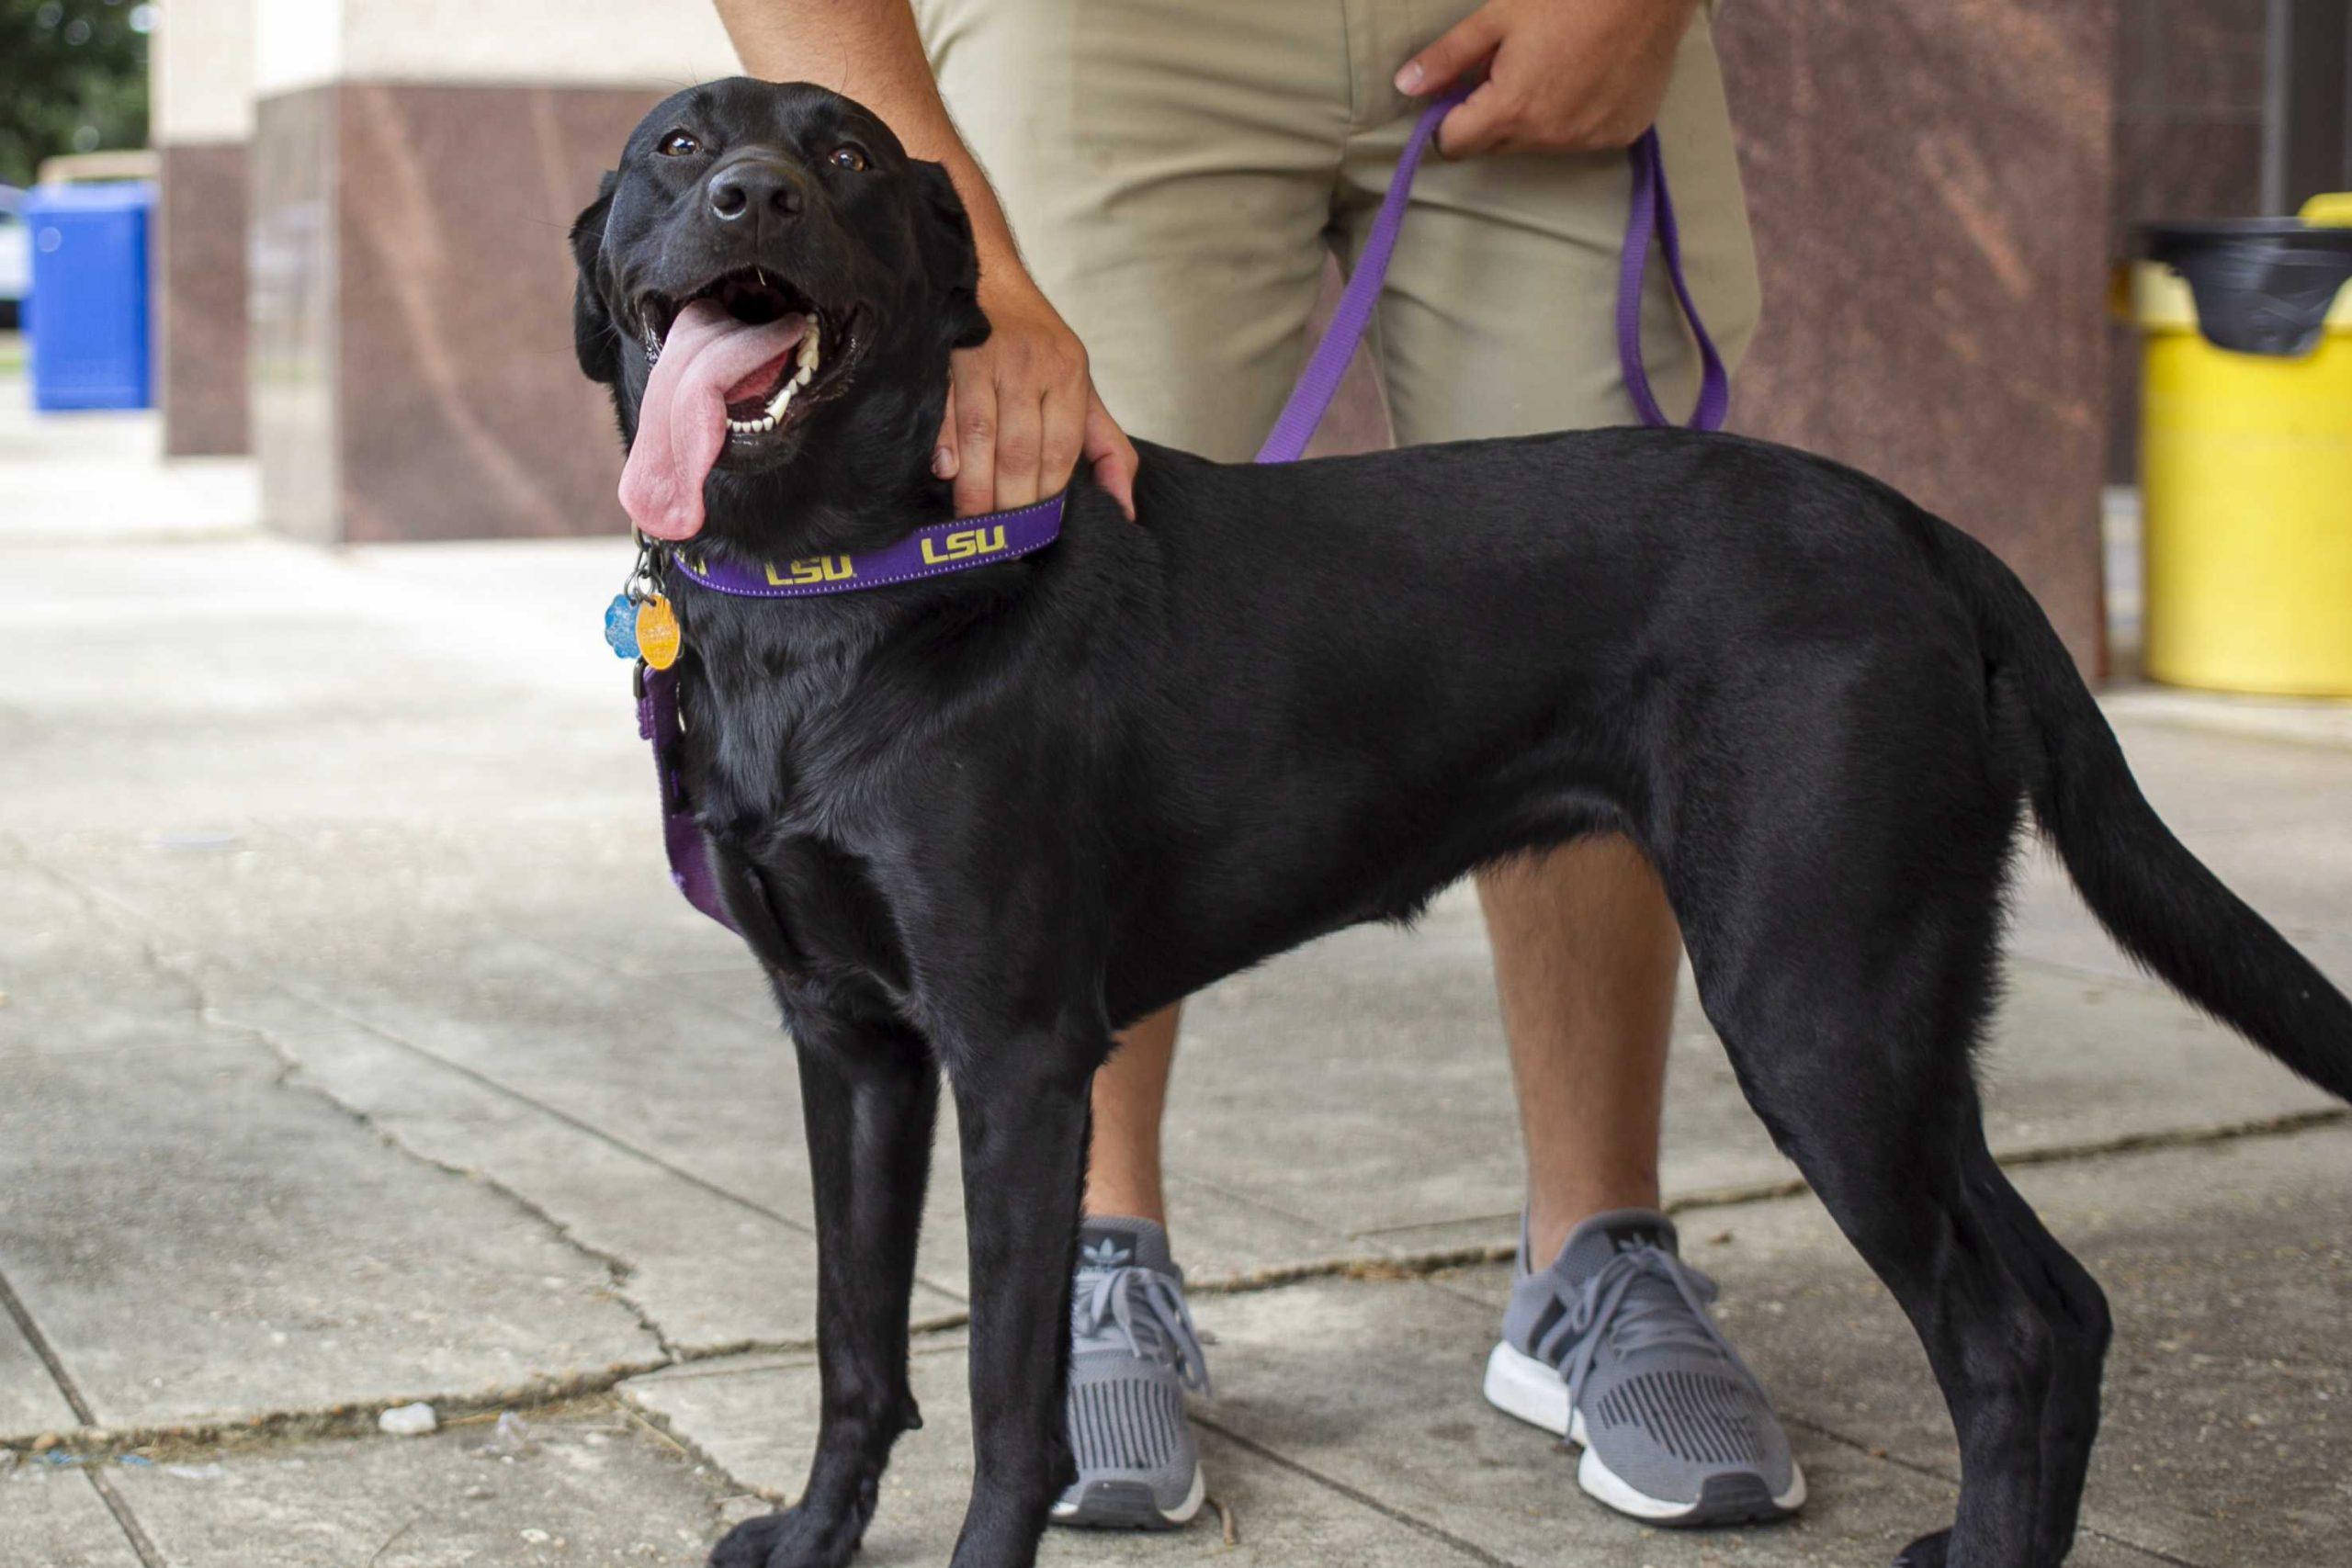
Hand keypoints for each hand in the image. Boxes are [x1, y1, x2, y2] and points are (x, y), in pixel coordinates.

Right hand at [934, 273, 1138, 519]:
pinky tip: (945, 473)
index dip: (1047, 498)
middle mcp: (1033, 366)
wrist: (985, 272)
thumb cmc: (1034, 341)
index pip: (1061, 451)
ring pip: (984, 437)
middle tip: (1002, 539)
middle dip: (1011, 502)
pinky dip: (946, 445)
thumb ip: (1106, 449)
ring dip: (976, 487)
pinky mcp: (952, 353)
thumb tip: (1124, 511)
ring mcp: (991, 358)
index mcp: (1070, 376)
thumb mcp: (1081, 387)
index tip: (1036, 532)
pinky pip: (949, 411)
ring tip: (973, 521)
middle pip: (1022, 451)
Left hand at [1395, 0, 1699, 158]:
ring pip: (1539, 144)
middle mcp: (1549, 138)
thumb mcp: (1498, 16)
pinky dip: (1577, 116)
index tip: (1461, 92)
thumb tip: (1405, 85)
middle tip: (1512, 68)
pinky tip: (1590, 77)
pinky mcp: (1622, 135)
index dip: (1448, 119)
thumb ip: (1449, 57)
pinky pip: (1581, 137)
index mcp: (1511, 111)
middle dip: (1492, 117)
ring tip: (1556, 67)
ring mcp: (1588, 140)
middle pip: (1495, 146)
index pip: (1454, 145)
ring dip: (1536, 118)